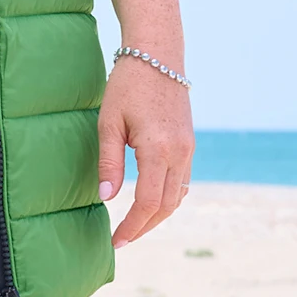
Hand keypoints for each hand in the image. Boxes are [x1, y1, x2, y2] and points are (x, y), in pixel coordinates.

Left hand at [97, 54, 193, 248]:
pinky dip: (168, 198)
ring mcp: (189, 148)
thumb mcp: (109, 122)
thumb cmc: (127, 85)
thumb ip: (109, 162)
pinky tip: (150, 203)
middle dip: (144, 227)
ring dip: (158, 216)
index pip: (148, 202)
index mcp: (158, 149)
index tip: (116, 241)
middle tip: (122, 240)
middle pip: (167, 206)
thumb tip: (106, 198)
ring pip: (178, 196)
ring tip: (134, 227)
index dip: (132, 226)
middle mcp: (180, 153)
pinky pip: (182, 181)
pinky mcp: (189, 143)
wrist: (158, 55)